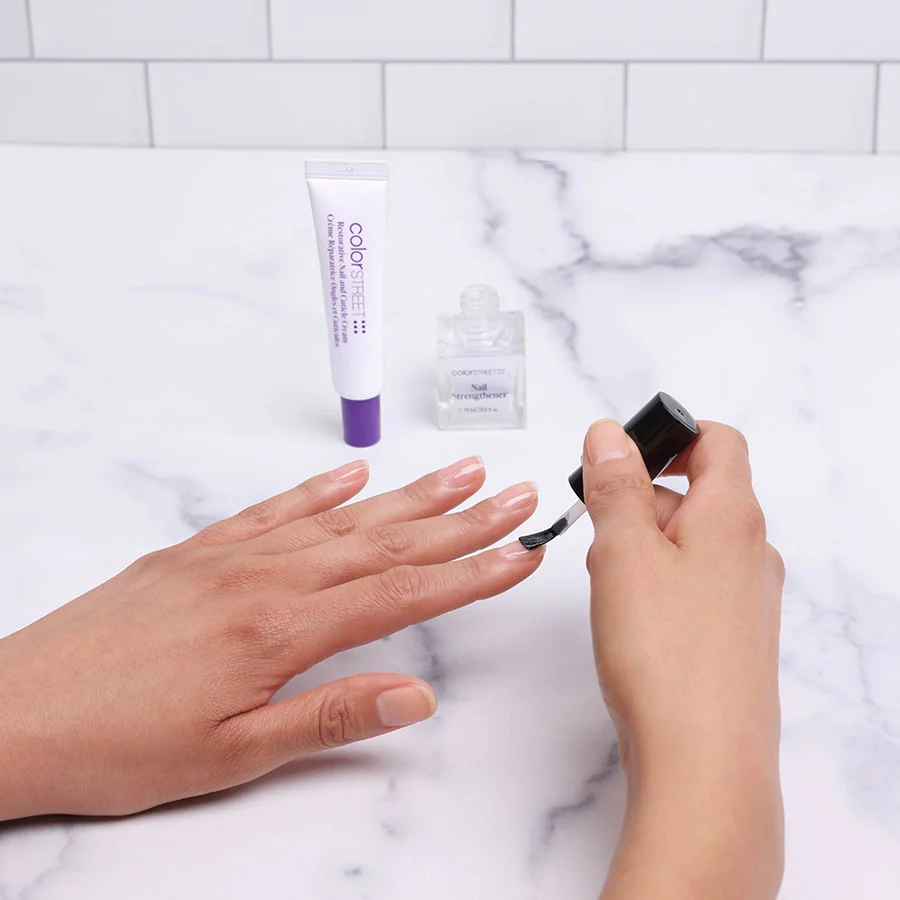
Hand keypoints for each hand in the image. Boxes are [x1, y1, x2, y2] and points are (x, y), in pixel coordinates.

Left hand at [0, 457, 541, 819]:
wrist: (14, 713)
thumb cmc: (118, 745)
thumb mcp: (231, 755)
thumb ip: (330, 717)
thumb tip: (417, 696)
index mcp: (281, 628)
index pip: (401, 592)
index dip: (470, 573)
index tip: (520, 553)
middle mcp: (265, 577)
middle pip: (384, 542)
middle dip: (459, 520)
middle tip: (514, 496)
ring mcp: (231, 557)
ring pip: (339, 518)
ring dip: (406, 496)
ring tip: (459, 474)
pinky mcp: (199, 553)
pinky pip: (273, 511)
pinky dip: (319, 490)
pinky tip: (354, 476)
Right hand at [582, 420, 783, 899]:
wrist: (703, 763)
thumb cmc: (665, 652)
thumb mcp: (623, 550)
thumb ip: (616, 485)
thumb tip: (610, 432)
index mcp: (733, 515)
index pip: (717, 440)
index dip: (668, 435)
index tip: (619, 460)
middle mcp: (752, 551)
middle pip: (697, 492)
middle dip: (640, 499)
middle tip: (597, 532)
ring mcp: (746, 598)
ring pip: (690, 542)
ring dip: (643, 545)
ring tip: (607, 582)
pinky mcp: (732, 637)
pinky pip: (693, 585)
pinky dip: (656, 584)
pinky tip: (627, 619)